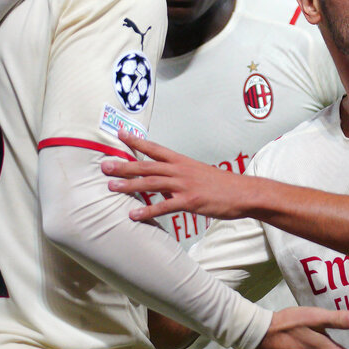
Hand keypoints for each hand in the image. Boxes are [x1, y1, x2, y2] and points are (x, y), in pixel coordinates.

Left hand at [104, 129, 254, 220]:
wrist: (244, 192)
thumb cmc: (222, 184)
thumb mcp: (198, 172)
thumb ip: (178, 175)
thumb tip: (163, 181)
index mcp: (181, 161)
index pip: (154, 147)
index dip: (136, 141)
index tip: (119, 133)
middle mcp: (180, 170)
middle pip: (147, 165)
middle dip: (124, 165)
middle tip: (104, 166)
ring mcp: (184, 185)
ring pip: (151, 183)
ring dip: (129, 185)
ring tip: (111, 187)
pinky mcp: (190, 201)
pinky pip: (164, 206)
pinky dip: (147, 210)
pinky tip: (134, 215)